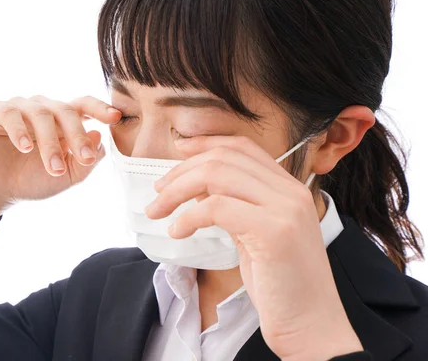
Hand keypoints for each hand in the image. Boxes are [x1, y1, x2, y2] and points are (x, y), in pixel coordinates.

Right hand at [0, 95, 120, 205]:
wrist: (0, 191)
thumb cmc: (35, 179)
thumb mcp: (69, 176)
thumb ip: (87, 160)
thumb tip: (99, 136)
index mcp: (64, 119)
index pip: (85, 105)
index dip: (100, 108)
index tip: (116, 118)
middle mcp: (44, 108)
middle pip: (66, 110)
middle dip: (77, 135)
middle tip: (83, 158)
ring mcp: (20, 107)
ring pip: (40, 115)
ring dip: (50, 143)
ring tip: (54, 168)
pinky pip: (10, 114)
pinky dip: (19, 131)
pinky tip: (26, 148)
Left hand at [144, 135, 362, 359]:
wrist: (312, 326)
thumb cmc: (280, 285)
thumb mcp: (255, 235)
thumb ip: (234, 206)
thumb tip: (196, 188)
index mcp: (288, 189)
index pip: (243, 147)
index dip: (205, 144)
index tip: (177, 150)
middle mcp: (291, 192)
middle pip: (225, 158)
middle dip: (182, 170)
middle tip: (158, 192)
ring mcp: (285, 209)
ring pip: (217, 175)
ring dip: (177, 190)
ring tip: (157, 210)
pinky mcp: (274, 232)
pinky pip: (216, 207)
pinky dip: (188, 216)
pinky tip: (177, 232)